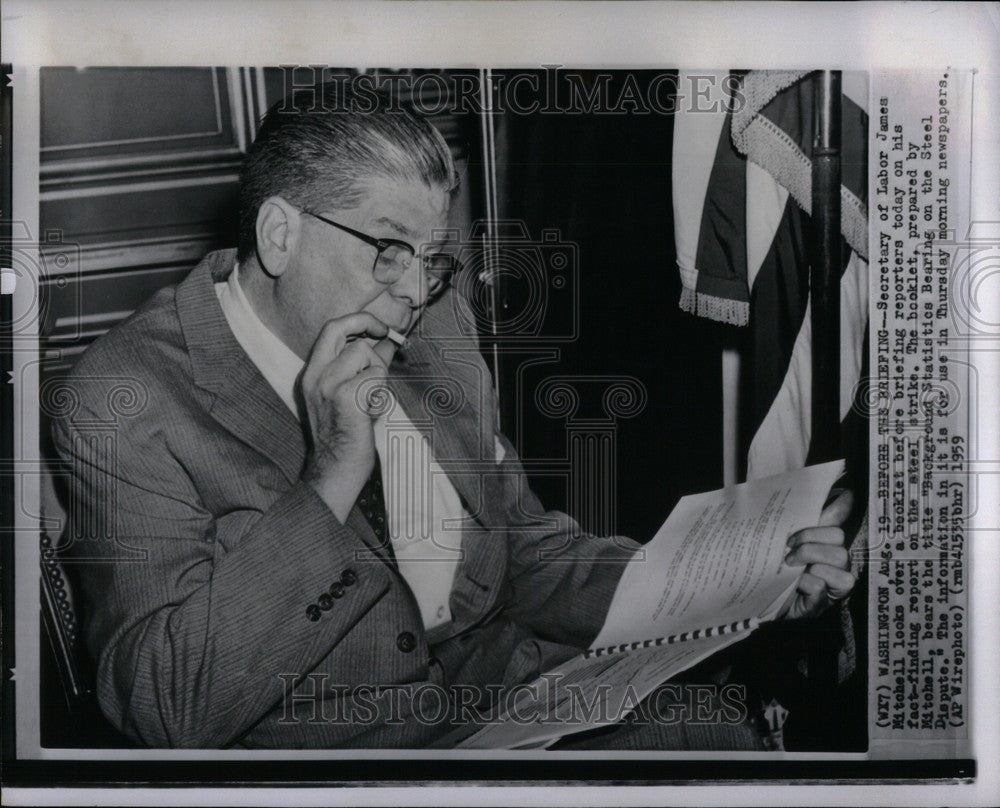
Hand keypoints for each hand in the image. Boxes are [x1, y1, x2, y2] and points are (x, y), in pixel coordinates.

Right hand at [300, 312, 389, 520]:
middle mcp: (315, 375)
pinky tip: (371, 411)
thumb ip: (368, 365)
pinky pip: (375, 377)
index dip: (357, 320)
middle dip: (367, 323)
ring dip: (378, 374)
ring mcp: (327, 385)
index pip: (330, 330)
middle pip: (339, 328)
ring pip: (365, 354)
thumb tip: (388, 341)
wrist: (337, 467)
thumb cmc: (349, 432)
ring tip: (372, 398)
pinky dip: (381, 392)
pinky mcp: (344, 397)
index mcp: (313, 373)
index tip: (378, 326)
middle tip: (385, 332)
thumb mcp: (353, 392)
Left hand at [778, 489, 855, 619]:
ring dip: (810, 559)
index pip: (838, 522)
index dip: (842, 507)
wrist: (757, 605)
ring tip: (790, 566)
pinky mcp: (822, 604)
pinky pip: (821, 585)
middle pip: (838, 538)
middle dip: (811, 538)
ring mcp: (832, 585)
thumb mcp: (781, 546)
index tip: (845, 493)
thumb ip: (794, 525)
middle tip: (789, 548)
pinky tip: (796, 585)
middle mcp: (835, 564)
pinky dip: (806, 582)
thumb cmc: (774, 573)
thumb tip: (811, 497)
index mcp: (824, 547)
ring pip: (839, 558)